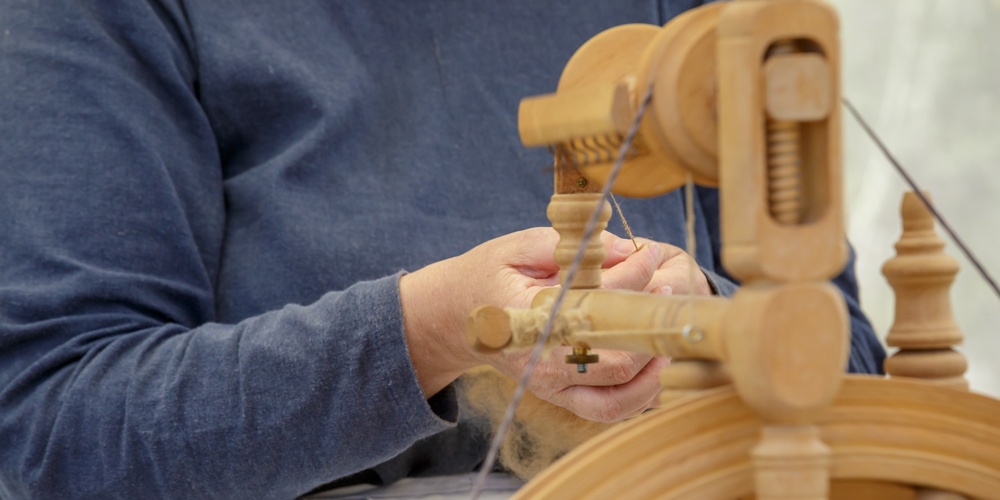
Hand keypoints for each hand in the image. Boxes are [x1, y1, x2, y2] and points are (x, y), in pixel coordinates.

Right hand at [398, 228, 706, 421]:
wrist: (456, 319)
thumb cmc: (489, 276)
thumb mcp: (518, 247)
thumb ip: (568, 245)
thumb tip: (624, 249)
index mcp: (523, 319)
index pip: (591, 303)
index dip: (630, 278)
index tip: (650, 254)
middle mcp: (538, 362)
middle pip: (611, 361)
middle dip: (648, 330)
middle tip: (667, 297)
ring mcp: (550, 386)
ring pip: (616, 396)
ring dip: (653, 370)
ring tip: (668, 334)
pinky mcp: (560, 396)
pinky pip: (608, 410)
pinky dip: (640, 395)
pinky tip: (656, 365)